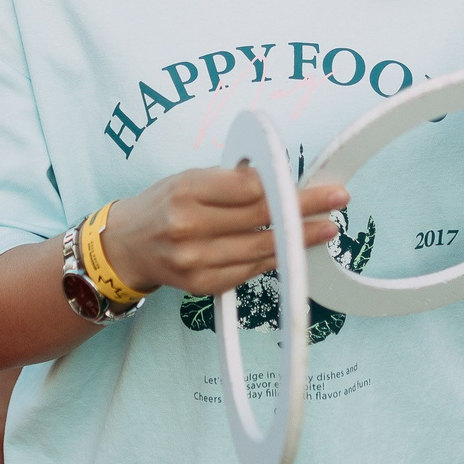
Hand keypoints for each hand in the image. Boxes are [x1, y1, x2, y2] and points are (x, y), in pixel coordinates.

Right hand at [99, 167, 347, 297]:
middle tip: (336, 201)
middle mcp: (189, 227)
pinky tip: (292, 250)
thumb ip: (231, 181)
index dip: (288, 187)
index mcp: (186, 190)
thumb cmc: (163, 205)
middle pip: (261, 218)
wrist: (126, 246)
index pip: (250, 188)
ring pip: (261, 249)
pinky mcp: (203, 285)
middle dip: (305, 210)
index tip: (318, 185)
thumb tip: (281, 180)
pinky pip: (249, 271)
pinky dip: (273, 258)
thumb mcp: (189, 178)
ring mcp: (195, 260)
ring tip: (325, 229)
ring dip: (299, 240)